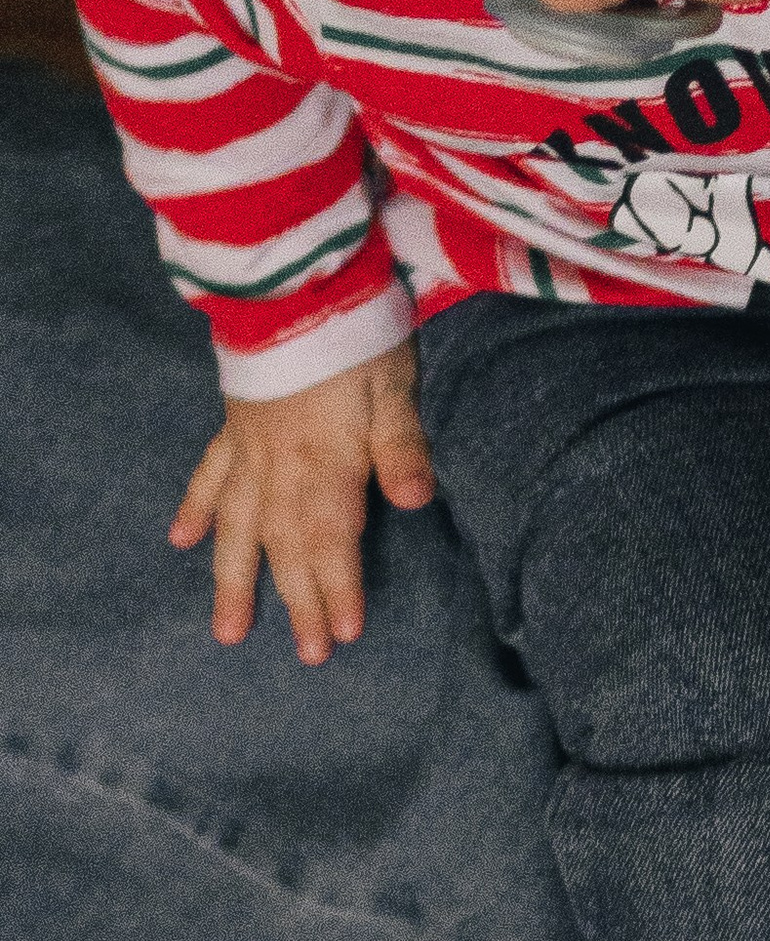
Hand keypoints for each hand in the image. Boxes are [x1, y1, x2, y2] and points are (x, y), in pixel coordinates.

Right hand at [169, 343, 434, 661]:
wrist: (291, 283)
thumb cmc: (353, 333)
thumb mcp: (393, 384)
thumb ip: (402, 446)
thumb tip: (417, 503)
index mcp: (322, 461)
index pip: (331, 539)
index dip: (338, 587)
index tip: (342, 634)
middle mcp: (279, 466)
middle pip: (286, 547)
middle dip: (298, 602)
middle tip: (309, 656)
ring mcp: (249, 448)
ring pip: (238, 527)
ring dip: (235, 580)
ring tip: (228, 632)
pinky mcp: (234, 424)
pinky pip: (209, 475)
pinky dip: (196, 508)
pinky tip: (181, 541)